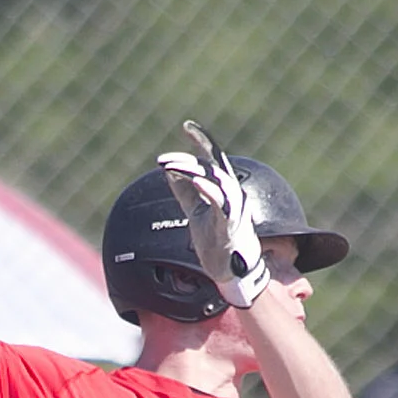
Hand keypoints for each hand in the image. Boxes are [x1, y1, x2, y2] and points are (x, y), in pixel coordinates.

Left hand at [156, 120, 269, 307]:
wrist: (230, 270)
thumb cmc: (216, 239)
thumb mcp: (195, 211)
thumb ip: (184, 191)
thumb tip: (169, 171)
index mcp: (223, 188)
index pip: (212, 159)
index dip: (201, 141)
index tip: (187, 126)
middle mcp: (231, 193)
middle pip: (211, 168)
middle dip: (187, 161)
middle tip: (164, 161)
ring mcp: (233, 208)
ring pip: (217, 181)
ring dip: (194, 172)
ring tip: (174, 167)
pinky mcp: (230, 224)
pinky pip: (222, 203)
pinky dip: (210, 190)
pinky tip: (197, 181)